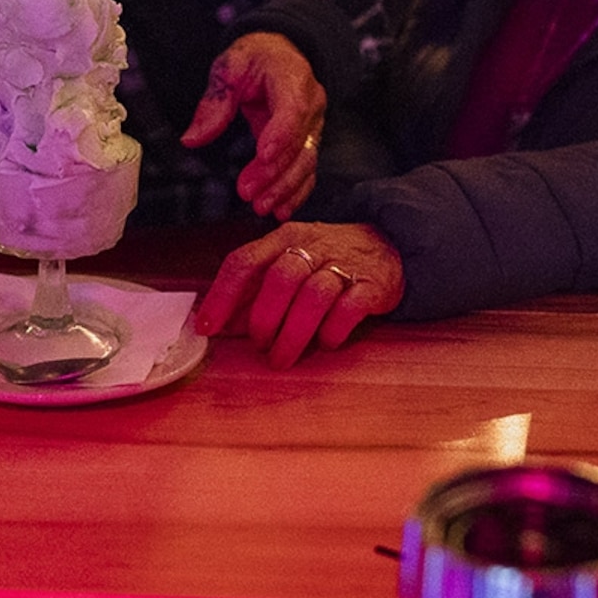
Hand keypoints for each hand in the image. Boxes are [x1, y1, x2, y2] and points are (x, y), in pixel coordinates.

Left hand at [180, 31, 327, 218]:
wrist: (279, 53)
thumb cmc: (253, 58)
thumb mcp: (228, 68)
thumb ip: (214, 103)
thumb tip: (191, 139)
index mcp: (293, 79)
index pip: (292, 111)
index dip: (280, 136)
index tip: (262, 157)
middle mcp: (311, 103)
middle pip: (298, 144)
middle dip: (273, 172)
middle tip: (247, 192)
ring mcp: (314, 125)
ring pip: (306, 161)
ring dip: (285, 188)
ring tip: (261, 207)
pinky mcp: (309, 142)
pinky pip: (308, 170)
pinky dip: (296, 192)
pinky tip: (281, 210)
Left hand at [191, 220, 404, 366]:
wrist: (389, 246)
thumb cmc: (327, 261)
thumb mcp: (289, 265)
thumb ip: (255, 291)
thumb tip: (219, 324)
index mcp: (284, 239)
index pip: (244, 261)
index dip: (222, 296)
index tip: (207, 326)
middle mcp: (312, 246)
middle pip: (280, 280)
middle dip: (263, 319)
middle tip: (260, 347)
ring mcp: (345, 265)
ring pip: (313, 296)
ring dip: (293, 334)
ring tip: (283, 358)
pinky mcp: (373, 286)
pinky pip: (348, 309)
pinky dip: (332, 331)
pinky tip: (325, 343)